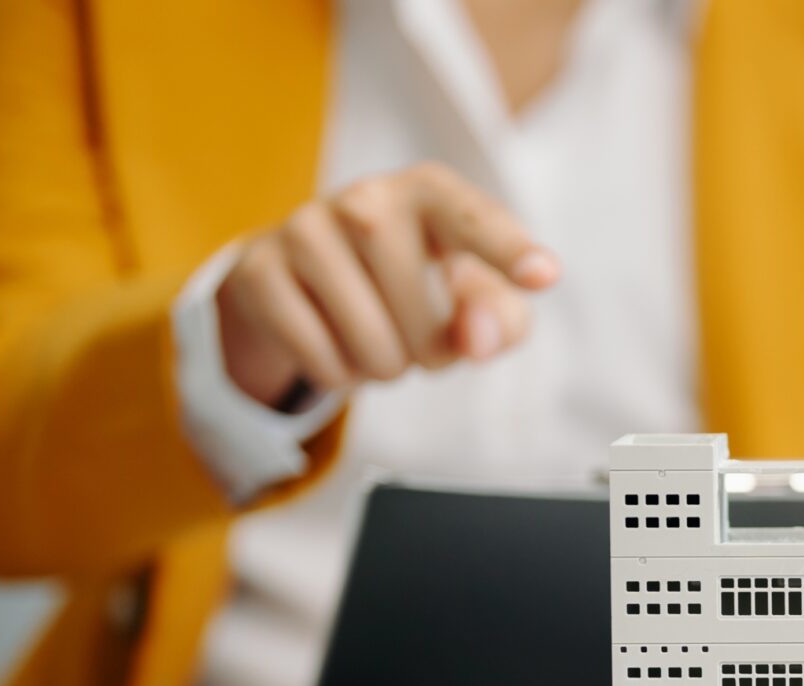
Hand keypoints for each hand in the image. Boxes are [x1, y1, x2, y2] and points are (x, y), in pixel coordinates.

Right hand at [216, 162, 558, 408]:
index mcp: (430, 193)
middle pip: (423, 318)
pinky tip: (331, 341)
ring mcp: (303, 227)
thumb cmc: (414, 284)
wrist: (309, 278)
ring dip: (384, 366)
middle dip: (430, 351)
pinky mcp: (259, 270)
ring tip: (375, 336)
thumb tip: (479, 340)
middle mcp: (367, 197)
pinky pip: (320, 358)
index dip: (508, 252)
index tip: (545, 276)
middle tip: (413, 333)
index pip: (472, 221)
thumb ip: (500, 322)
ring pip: (372, 344)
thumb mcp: (473, 301)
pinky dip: (337, 373)